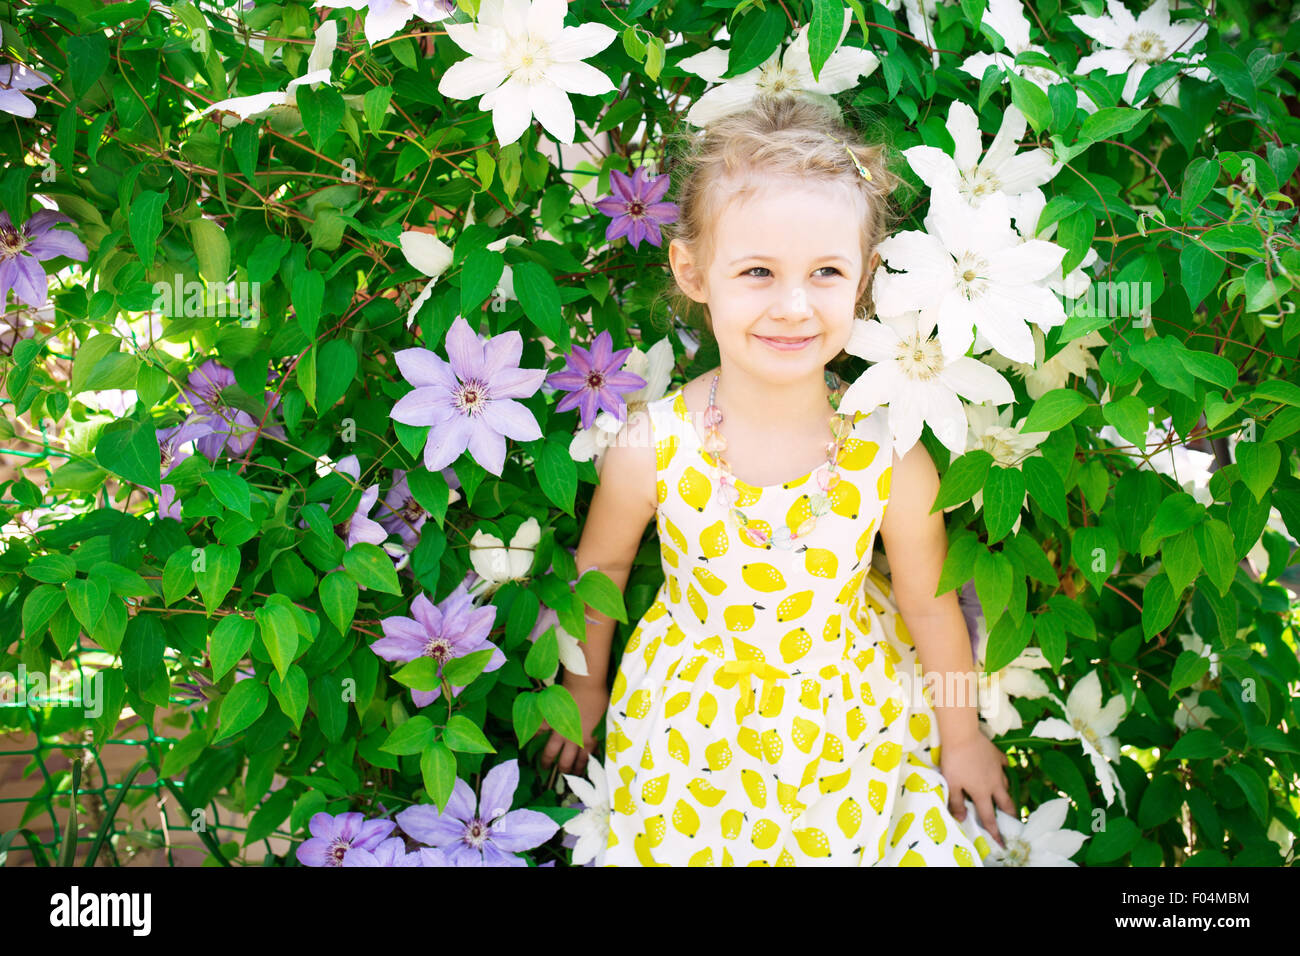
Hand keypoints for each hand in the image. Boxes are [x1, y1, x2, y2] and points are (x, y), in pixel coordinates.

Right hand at [539, 676, 608, 778]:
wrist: (585, 685)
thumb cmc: (599, 700)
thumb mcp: (603, 721)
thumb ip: (598, 734)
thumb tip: (597, 745)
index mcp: (588, 740)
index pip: (583, 761)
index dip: (579, 770)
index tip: (577, 774)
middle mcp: (572, 740)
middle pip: (565, 762)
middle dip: (563, 770)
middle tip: (561, 774)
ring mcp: (559, 731)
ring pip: (550, 752)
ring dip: (546, 761)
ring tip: (543, 767)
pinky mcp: (549, 720)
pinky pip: (538, 730)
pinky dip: (533, 735)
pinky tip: (529, 741)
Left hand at [938, 731, 1014, 849]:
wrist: (962, 735)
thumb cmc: (954, 761)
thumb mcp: (952, 784)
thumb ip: (957, 802)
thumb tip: (962, 819)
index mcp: (982, 793)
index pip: (989, 817)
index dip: (995, 831)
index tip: (1002, 843)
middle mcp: (994, 784)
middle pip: (1006, 803)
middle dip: (1010, 815)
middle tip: (1012, 822)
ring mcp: (998, 769)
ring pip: (1006, 785)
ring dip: (1005, 793)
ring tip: (1003, 797)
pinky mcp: (997, 756)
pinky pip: (1004, 766)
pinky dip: (1003, 770)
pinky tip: (1001, 769)